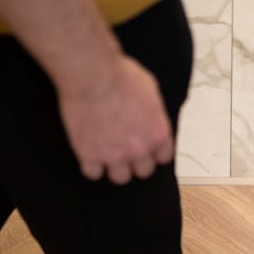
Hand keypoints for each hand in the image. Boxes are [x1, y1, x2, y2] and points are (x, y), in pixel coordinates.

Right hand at [58, 56, 173, 183]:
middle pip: (143, 171)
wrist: (92, 75)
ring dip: (115, 167)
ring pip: (120, 178)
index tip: (148, 148)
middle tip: (126, 150)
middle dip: (136, 161)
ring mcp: (114, 155)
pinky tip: (89, 154)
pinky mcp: (89, 154)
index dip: (154, 152)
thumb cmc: (120, 75)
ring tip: (107, 155)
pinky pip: (92, 173)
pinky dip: (91, 166)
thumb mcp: (150, 89)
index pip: (164, 157)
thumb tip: (150, 115)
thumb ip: (153, 110)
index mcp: (158, 133)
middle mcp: (139, 149)